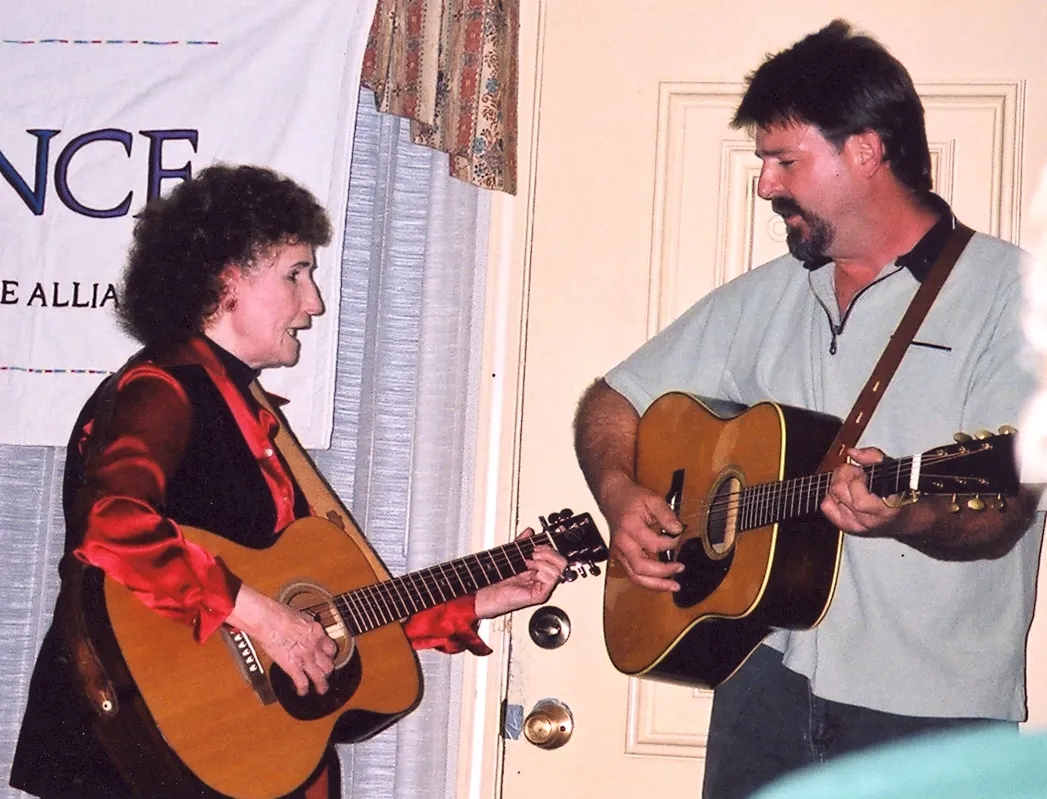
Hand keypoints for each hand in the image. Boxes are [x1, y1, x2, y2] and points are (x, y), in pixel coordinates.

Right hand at [226, 584, 336, 696]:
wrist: (268, 619)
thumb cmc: (278, 613)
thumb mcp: (299, 616)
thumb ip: (305, 624)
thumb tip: (304, 624)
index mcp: (317, 632)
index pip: (331, 648)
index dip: (329, 655)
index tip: (327, 657)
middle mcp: (315, 646)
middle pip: (329, 664)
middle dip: (328, 671)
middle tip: (325, 674)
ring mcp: (305, 658)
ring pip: (321, 677)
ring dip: (322, 685)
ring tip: (321, 689)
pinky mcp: (293, 667)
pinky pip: (303, 683)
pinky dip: (303, 690)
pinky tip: (302, 692)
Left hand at [474, 528, 569, 618]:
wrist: (492, 592)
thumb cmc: (500, 579)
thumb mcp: (513, 554)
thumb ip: (522, 542)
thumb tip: (529, 531)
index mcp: (541, 570)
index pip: (557, 557)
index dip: (550, 548)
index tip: (537, 544)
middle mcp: (545, 578)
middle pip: (562, 562)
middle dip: (549, 553)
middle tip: (535, 552)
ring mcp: (544, 587)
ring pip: (558, 570)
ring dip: (542, 562)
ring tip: (529, 562)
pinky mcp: (541, 594)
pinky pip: (551, 580)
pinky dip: (541, 571)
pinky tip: (530, 571)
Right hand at [601, 471, 684, 592]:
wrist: (613, 498)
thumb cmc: (631, 498)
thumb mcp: (652, 499)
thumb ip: (666, 514)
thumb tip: (678, 529)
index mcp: (629, 527)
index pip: (652, 544)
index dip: (670, 544)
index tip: (679, 536)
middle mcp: (622, 543)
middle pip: (640, 567)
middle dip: (662, 573)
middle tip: (680, 568)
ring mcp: (620, 552)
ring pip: (635, 576)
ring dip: (655, 584)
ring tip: (673, 586)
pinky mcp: (621, 557)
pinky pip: (634, 575)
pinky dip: (648, 581)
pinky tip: (662, 582)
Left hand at [820, 447, 901, 534]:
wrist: (903, 519)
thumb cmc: (899, 494)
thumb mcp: (892, 471)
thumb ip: (873, 458)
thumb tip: (852, 452)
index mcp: (885, 510)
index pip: (859, 499)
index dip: (857, 479)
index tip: (864, 473)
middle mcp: (869, 521)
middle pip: (840, 491)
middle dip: (845, 474)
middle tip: (856, 472)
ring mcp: (856, 525)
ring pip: (831, 496)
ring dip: (838, 482)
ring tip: (851, 480)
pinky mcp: (846, 526)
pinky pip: (826, 506)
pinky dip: (831, 496)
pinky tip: (843, 492)